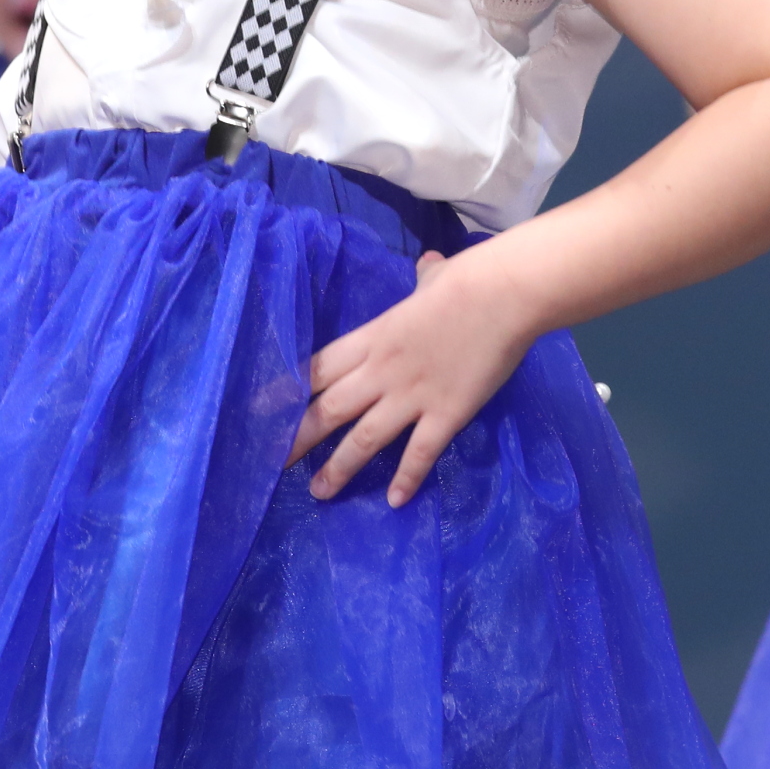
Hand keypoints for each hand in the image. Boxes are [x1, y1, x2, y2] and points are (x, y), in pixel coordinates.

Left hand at [287, 248, 541, 507]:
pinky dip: (408, 478)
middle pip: (329, 408)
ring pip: (364, 439)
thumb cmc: (467, 282)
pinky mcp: (447, 414)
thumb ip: (424, 281)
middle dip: (299, 438)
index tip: (265, 413)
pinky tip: (396, 501)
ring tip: (320, 492)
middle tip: (274, 463)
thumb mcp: (433, 279)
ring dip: (339, 468)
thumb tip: (429, 266)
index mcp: (373, 337)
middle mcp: (382, 370)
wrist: (504, 295)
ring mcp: (413, 395)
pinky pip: (421, 452)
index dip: (289, 392)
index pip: (319, 368)